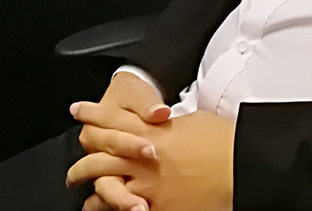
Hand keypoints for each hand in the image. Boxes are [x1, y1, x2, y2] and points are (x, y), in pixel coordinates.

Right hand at [68, 72, 171, 210]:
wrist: (130, 98)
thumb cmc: (133, 96)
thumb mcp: (138, 94)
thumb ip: (147, 105)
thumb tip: (159, 113)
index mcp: (96, 127)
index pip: (113, 140)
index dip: (131, 145)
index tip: (152, 152)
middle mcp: (95, 150)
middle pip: (102, 173)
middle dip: (120, 190)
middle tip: (140, 204)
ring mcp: (103, 165)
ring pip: (105, 187)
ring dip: (121, 200)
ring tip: (139, 210)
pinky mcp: (114, 174)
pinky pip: (113, 193)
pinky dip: (123, 201)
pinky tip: (141, 208)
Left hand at [68, 110, 235, 210]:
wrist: (238, 165)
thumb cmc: (221, 141)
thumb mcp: (191, 120)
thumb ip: (167, 125)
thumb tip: (159, 124)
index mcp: (154, 133)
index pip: (114, 119)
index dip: (93, 114)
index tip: (78, 110)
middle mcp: (146, 159)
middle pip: (103, 156)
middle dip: (84, 158)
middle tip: (73, 161)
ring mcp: (150, 186)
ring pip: (108, 187)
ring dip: (92, 186)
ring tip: (80, 187)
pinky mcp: (159, 207)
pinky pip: (127, 209)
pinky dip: (112, 208)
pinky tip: (103, 207)